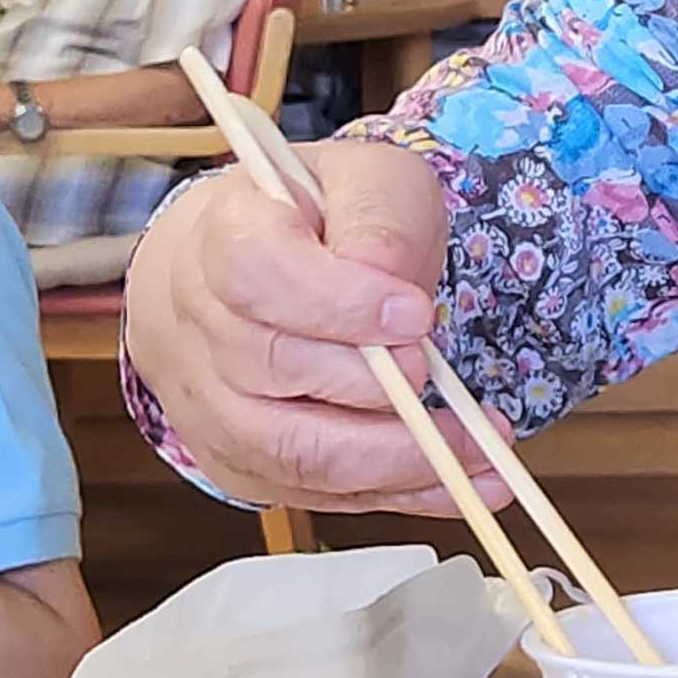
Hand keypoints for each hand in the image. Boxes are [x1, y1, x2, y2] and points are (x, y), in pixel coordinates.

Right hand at [121, 141, 505, 514]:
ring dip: (392, 460)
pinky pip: (312, 495)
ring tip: (478, 452)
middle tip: (442, 381)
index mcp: (222, 237)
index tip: (414, 313)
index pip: (255, 273)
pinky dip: (393, 494)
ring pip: (288, 451)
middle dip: (373, 388)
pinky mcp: (237, 460)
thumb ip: (379, 221)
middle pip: (271, 371)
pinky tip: (458, 482)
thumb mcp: (368, 182)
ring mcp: (207, 402)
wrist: (252, 265)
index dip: (336, 301)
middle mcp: (198, 324)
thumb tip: (387, 281)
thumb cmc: (321, 220)